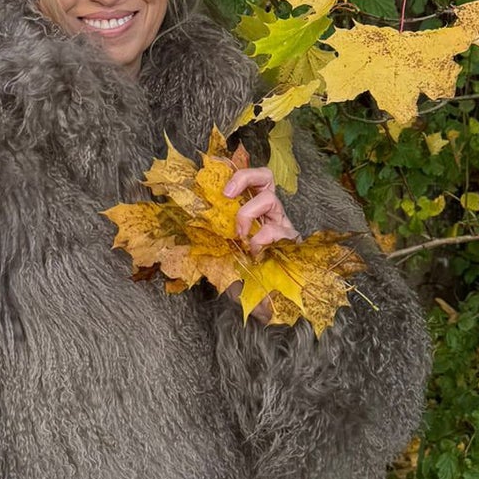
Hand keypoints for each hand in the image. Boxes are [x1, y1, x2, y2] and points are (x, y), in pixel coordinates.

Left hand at [221, 161, 300, 322]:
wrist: (266, 306)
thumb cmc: (244, 281)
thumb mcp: (220, 256)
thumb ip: (211, 240)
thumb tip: (187, 226)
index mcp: (253, 213)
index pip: (248, 182)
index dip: (233, 172)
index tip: (212, 179)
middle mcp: (269, 214)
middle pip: (265, 177)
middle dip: (244, 178)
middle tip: (226, 194)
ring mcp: (282, 226)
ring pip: (270, 199)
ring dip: (248, 214)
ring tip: (240, 236)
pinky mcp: (292, 242)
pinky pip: (276, 230)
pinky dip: (261, 239)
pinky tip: (254, 253)